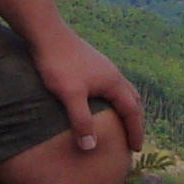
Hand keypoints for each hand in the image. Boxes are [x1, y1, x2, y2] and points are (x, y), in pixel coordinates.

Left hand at [27, 27, 146, 158]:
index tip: (136, 149)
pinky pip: (111, 85)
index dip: (135, 131)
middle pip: (133, 100)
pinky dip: (114, 99)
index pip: (132, 111)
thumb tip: (91, 147)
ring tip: (121, 123)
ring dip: (126, 108)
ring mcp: (103, 67)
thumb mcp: (70, 95)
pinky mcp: (91, 64)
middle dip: (135, 121)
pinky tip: (100, 103)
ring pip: (123, 90)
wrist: (47, 34)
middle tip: (133, 139)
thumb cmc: (59, 63)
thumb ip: (82, 121)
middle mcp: (113, 73)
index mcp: (113, 82)